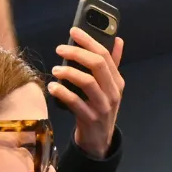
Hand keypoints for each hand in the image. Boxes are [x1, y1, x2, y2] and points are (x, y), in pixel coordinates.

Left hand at [50, 29, 124, 158]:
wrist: (99, 140)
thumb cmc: (101, 108)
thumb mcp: (110, 87)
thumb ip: (112, 64)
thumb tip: (118, 40)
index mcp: (117, 81)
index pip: (105, 54)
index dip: (89, 40)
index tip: (73, 31)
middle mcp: (112, 92)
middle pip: (97, 65)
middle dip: (77, 53)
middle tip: (60, 48)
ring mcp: (102, 106)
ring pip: (87, 82)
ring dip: (69, 72)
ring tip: (55, 69)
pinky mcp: (90, 118)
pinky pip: (75, 102)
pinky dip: (62, 92)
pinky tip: (53, 87)